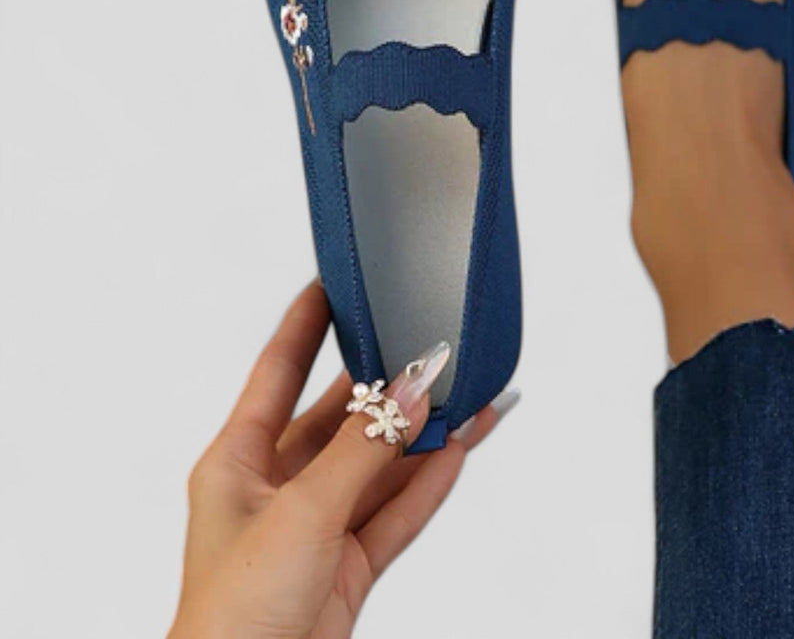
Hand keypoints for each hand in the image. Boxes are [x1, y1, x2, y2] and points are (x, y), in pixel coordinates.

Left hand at [168, 280, 515, 638]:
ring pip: (380, 465)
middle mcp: (277, 487)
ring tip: (469, 396)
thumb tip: (413, 390)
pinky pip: (396, 510)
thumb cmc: (232, 617)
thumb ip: (364, 449)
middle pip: (343, 418)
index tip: (331, 282)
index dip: (305, 323)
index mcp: (238, 461)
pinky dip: (429, 482)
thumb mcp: (301, 513)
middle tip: (429, 345)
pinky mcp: (346, 565)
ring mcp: (315, 526)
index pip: (278, 370)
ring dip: (423, 436)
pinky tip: (459, 450)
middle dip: (388, 386)